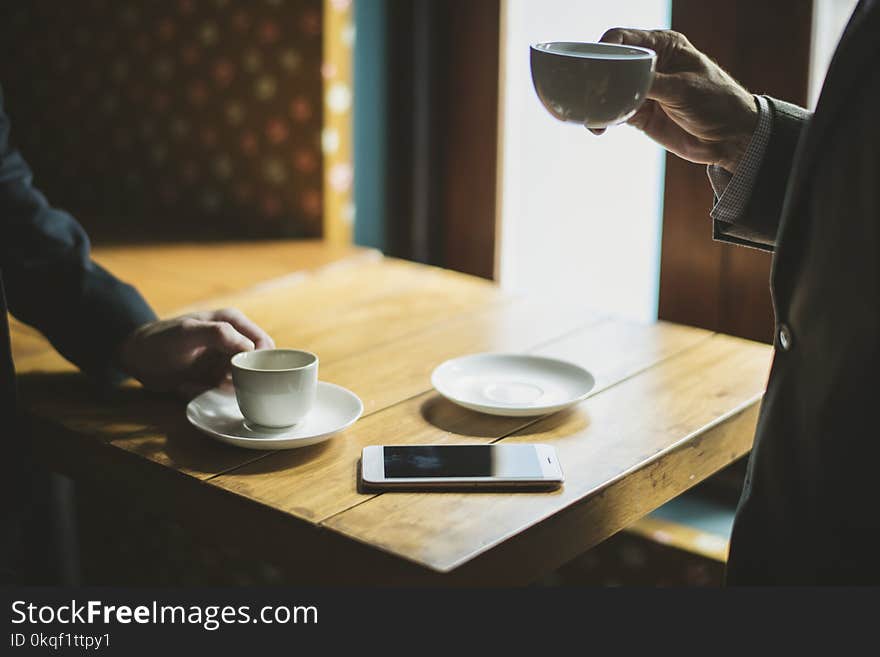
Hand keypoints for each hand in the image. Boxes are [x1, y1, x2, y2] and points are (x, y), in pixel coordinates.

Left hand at [118, 308, 274, 398]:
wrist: (135, 357)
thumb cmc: (159, 340)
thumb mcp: (187, 334)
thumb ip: (218, 334)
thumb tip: (251, 347)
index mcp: (234, 322)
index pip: (264, 345)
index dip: (258, 363)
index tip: (237, 374)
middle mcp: (234, 339)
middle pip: (257, 364)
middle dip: (240, 379)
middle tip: (216, 383)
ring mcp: (226, 357)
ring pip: (244, 380)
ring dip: (223, 388)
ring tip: (199, 384)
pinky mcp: (216, 374)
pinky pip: (226, 389)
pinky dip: (212, 393)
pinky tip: (192, 387)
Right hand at [594, 29, 757, 172]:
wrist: (729, 138)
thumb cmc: (717, 102)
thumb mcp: (683, 88)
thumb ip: (651, 83)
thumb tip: (619, 81)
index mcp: (664, 46)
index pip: (624, 38)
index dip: (605, 47)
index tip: (594, 63)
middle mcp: (650, 65)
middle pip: (612, 64)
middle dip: (596, 77)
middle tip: (585, 92)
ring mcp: (643, 90)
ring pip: (609, 91)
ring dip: (597, 102)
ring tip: (591, 115)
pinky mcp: (640, 114)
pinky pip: (614, 113)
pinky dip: (604, 120)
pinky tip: (599, 128)